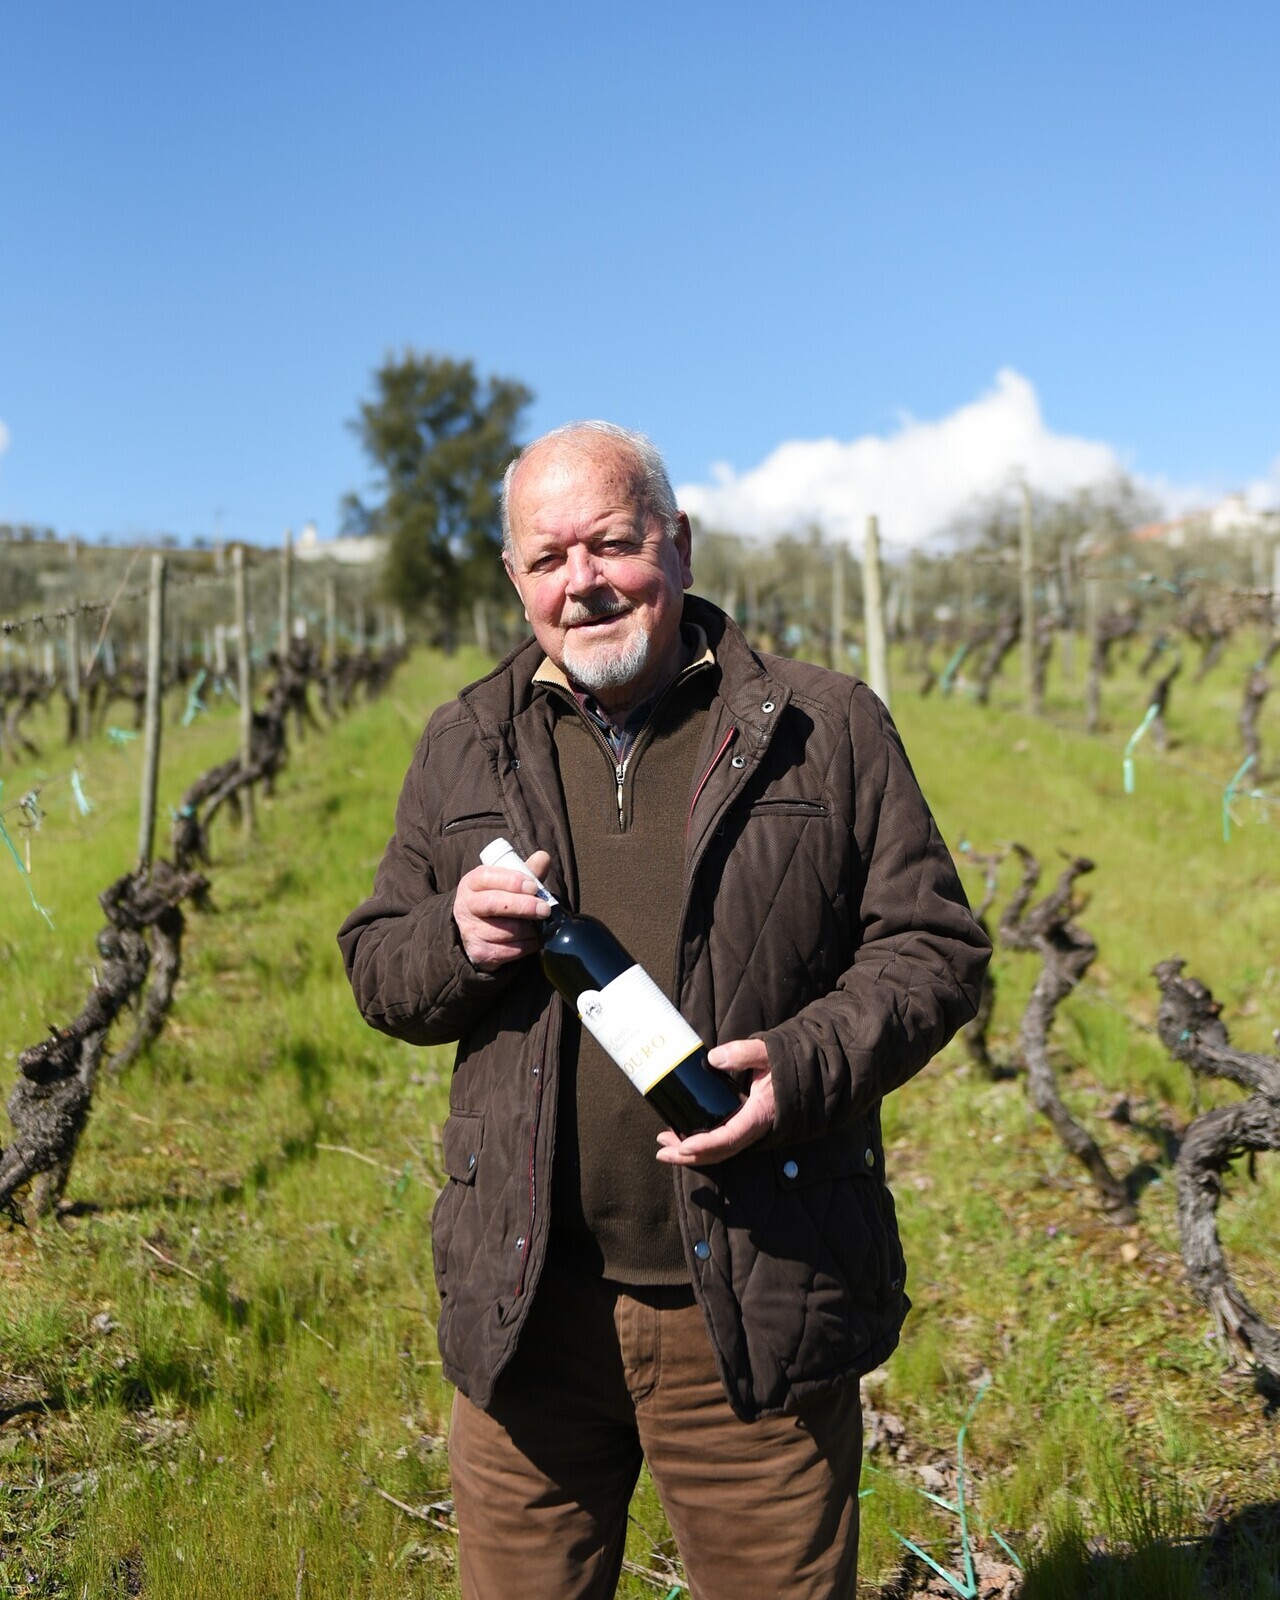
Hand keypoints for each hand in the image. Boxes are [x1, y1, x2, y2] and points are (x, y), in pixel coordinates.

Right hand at [453, 849, 552, 971]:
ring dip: (530, 929)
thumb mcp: (507, 882)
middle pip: (494, 904)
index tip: (533, 886)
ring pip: (507, 930)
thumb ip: (526, 871)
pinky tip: (532, 939)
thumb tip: (543, 857)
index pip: (488, 877)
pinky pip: (511, 950)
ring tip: (538, 924)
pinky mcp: (480, 952)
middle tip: (544, 909)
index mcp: (472, 883)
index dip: (512, 881)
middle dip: (523, 906)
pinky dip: (528, 945)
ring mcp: (471, 931)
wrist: (476, 931)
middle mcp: (466, 906)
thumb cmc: (497, 899)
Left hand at [655, 1038, 774, 1165]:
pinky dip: (700, 1145)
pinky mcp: (742, 1126)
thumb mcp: (766, 1053)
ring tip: (664, 1147)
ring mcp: (748, 1129)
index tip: (684, 1145)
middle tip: (662, 1151)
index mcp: (759, 1113)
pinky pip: (721, 1142)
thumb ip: (743, 1053)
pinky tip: (680, 1136)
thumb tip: (713, 1058)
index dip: (707, 1144)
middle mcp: (753, 1128)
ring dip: (691, 1154)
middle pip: (720, 1151)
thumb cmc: (784, 1062)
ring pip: (718, 1151)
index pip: (731, 1136)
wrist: (802, 1071)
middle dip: (689, 1156)